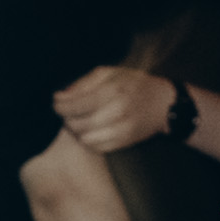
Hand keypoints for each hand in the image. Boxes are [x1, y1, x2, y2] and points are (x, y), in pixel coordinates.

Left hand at [55, 66, 179, 154]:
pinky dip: (88, 140)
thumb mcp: (109, 73)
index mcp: (113, 91)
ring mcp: (123, 129)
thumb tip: (61, 97)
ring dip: (77, 131)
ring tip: (79, 120)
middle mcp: (119, 111)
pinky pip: (97, 147)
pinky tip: (90, 130)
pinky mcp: (125, 142)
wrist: (163, 104)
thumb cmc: (133, 84)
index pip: (77, 104)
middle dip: (67, 118)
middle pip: (79, 123)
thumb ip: (83, 83)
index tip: (56, 103)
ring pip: (86, 138)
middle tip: (67, 112)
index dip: (61, 106)